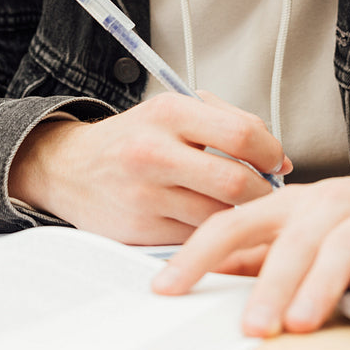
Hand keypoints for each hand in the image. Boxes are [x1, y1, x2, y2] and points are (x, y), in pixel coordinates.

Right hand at [8, 91, 290, 244]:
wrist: (69, 169)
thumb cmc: (135, 138)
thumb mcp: (174, 112)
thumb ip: (229, 123)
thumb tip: (279, 160)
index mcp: (168, 112)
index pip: (241, 134)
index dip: (270, 151)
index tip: (274, 160)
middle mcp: (153, 151)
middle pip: (236, 182)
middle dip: (263, 191)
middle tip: (264, 191)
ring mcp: (144, 194)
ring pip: (220, 216)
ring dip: (238, 215)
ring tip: (235, 205)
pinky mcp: (140, 230)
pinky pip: (196, 238)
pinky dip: (210, 233)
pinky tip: (206, 222)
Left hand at [151, 162, 349, 335]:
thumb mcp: (303, 228)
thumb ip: (261, 252)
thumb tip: (212, 276)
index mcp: (291, 206)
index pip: (233, 224)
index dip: (198, 255)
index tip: (167, 287)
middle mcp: (326, 206)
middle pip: (291, 242)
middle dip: (270, 285)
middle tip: (252, 326)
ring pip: (340, 247)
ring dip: (319, 285)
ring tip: (302, 320)